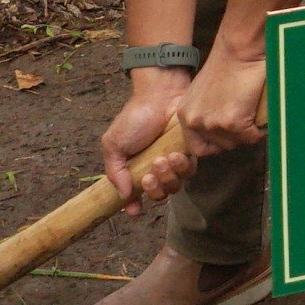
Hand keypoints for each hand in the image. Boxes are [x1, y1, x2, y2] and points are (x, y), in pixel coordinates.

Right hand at [97, 69, 191, 208]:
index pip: (136, 196)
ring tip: (162, 160)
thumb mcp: (114, 144)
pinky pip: (189, 172)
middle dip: (154, 189)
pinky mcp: (189, 154)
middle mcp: (154, 169)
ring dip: (168, 177)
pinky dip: (182, 168)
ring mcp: (172, 162)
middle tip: (149, 174)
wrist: (159, 96)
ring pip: (175, 186)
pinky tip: (176, 155)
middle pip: (159, 195)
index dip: (135, 205)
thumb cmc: (135, 118)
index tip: (135, 209)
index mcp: (135, 169)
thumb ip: (115, 171)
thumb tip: (123, 196)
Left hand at [169, 43, 268, 153]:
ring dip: (248, 132)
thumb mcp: (203, 94)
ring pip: (238, 142)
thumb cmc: (227, 65)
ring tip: (252, 114)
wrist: (239, 49)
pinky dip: (261, 128)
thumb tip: (217, 132)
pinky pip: (252, 136)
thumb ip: (205, 114)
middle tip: (244, 119)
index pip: (196, 147)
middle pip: (220, 146)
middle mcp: (195, 121)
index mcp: (185, 114)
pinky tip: (260, 112)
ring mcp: (213, 123)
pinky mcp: (233, 122)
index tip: (228, 133)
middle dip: (235, 137)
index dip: (215, 143)